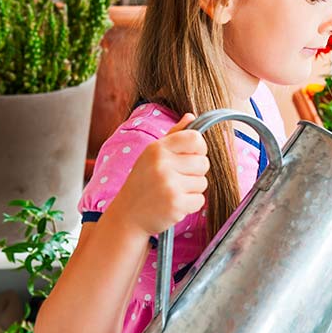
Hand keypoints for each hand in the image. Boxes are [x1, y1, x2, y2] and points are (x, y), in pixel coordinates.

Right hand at [109, 113, 209, 236]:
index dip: (198, 149)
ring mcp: (169, 185)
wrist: (128, 216)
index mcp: (157, 149)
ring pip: (203, 183)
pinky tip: (173, 204)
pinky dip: (190, 205)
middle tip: (176, 180)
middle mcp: (162, 164)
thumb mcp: (152, 155)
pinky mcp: (176, 204)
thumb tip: (191, 116)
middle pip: (203, 163)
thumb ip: (174, 135)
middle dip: (195, 173)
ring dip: (192, 190)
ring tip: (172, 192)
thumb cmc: (143, 183)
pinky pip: (200, 200)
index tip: (189, 157)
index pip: (196, 138)